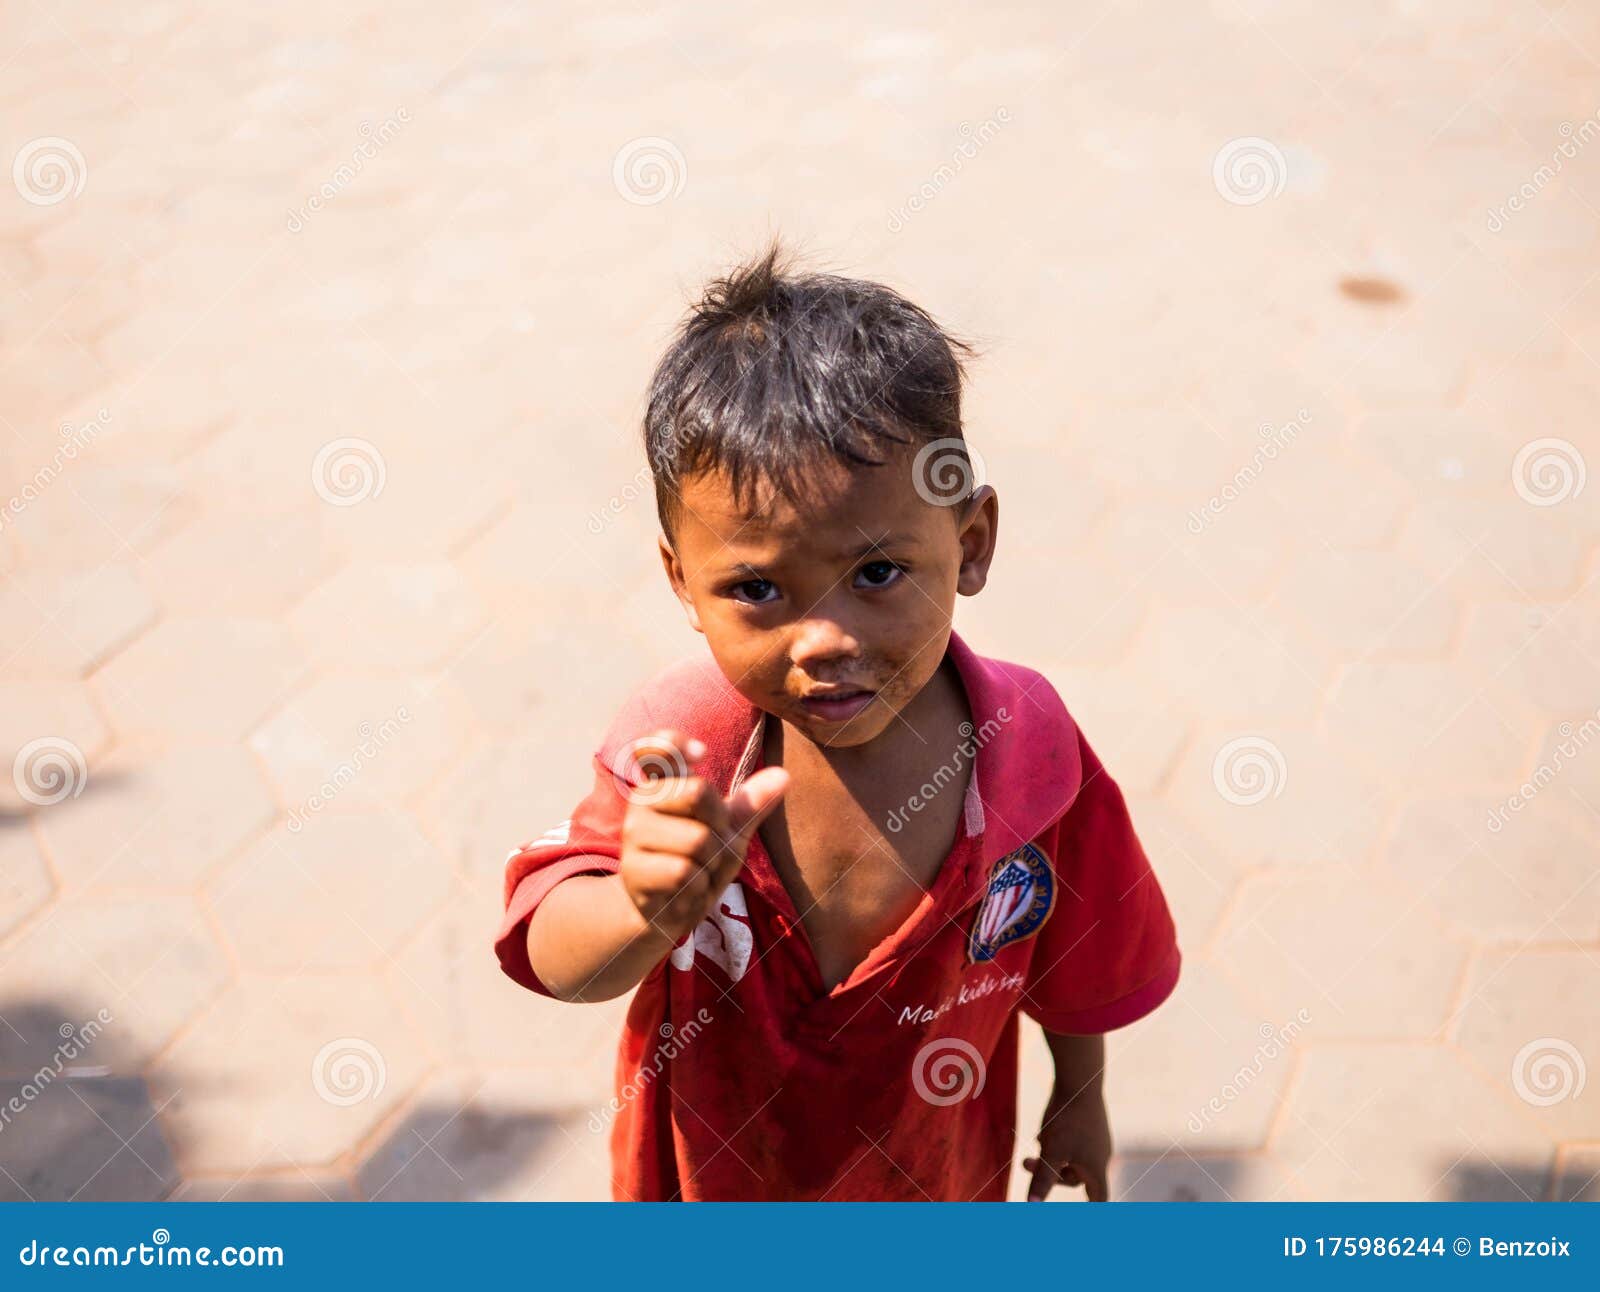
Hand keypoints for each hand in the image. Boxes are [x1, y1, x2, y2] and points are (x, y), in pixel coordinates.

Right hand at [617, 728, 788, 943]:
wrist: (668, 911)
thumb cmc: (698, 861)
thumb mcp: (729, 830)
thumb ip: (751, 804)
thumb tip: (784, 775)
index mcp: (664, 783)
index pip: (658, 746)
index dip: (677, 743)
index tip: (702, 753)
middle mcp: (642, 801)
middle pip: (697, 792)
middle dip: (720, 826)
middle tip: (710, 846)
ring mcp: (634, 835)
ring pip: (697, 839)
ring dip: (711, 863)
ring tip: (697, 872)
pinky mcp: (633, 870)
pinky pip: (684, 872)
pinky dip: (698, 886)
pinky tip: (686, 890)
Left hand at [1024, 1082, 1111, 1201]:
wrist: (1079, 1078)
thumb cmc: (1067, 1118)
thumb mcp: (1051, 1151)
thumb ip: (1042, 1179)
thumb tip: (1031, 1205)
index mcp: (1095, 1167)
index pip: (1099, 1199)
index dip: (1092, 1211)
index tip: (1084, 1216)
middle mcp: (1099, 1154)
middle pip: (1075, 1178)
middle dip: (1050, 1174)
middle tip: (1025, 1163)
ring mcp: (1095, 1137)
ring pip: (1070, 1158)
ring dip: (1050, 1156)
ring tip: (1036, 1142)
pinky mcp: (1088, 1123)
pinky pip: (1071, 1142)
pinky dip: (1056, 1142)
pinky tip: (1043, 1132)